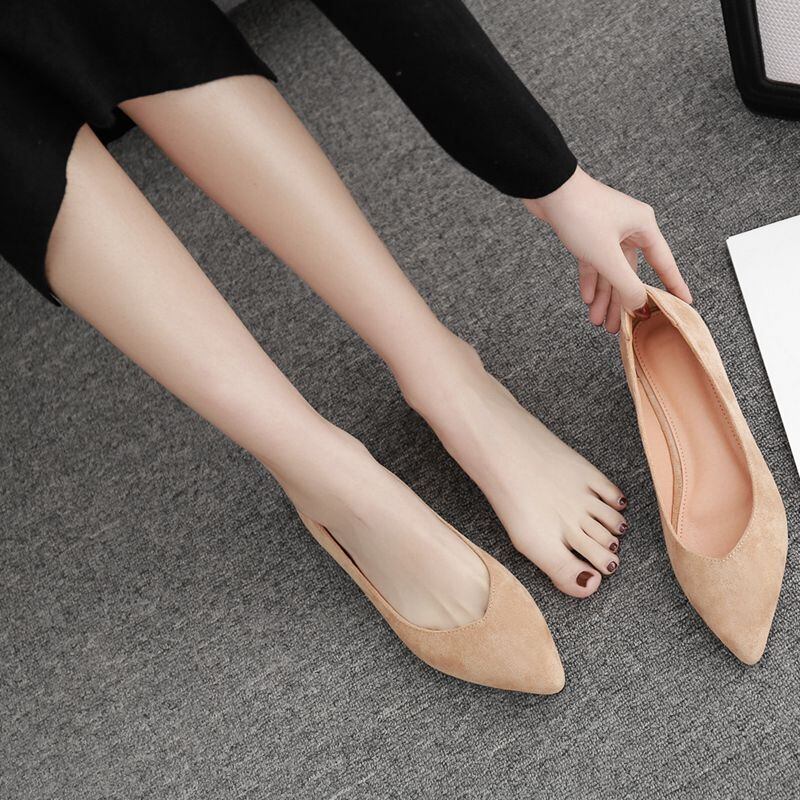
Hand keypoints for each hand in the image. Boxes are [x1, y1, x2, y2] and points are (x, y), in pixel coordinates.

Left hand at [523, 166, 691, 333]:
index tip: (683, 303)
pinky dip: (590, 281)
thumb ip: (626, 283)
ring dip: (604, 296)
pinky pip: (593, 263)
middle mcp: (628, 229)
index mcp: (643, 227)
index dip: (673, 286)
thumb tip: (640, 304)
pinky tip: (588, 299)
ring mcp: (606, 231)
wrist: (548, 189)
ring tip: (598, 320)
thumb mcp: (607, 255)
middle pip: (630, 273)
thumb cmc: (581, 213)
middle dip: (622, 301)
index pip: (664, 263)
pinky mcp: (586, 233)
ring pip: (609, 270)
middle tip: (619, 327)